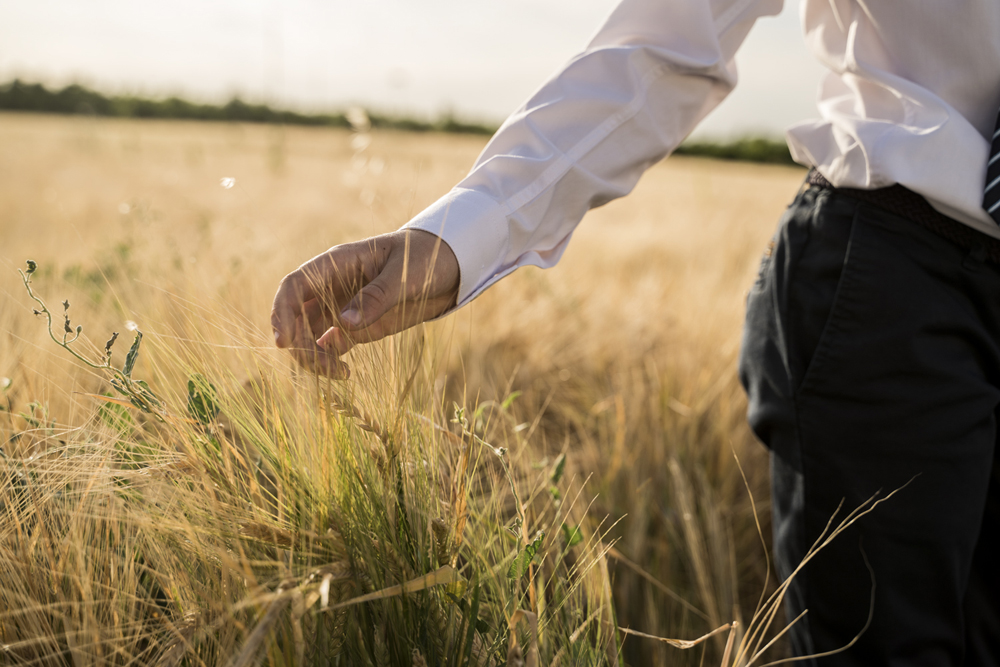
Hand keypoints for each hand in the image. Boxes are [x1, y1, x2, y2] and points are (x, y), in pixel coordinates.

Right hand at [271, 229, 459, 377]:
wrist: (449, 268)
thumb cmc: (425, 258)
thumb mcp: (404, 274)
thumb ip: (376, 297)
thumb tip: (343, 324)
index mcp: (336, 264)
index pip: (294, 286)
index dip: (282, 312)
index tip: (284, 342)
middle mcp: (331, 287)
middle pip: (296, 317)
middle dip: (300, 344)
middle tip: (323, 368)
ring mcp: (341, 308)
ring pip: (309, 335)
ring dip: (314, 357)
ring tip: (341, 374)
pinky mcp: (355, 327)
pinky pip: (330, 346)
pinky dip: (329, 361)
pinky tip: (345, 373)